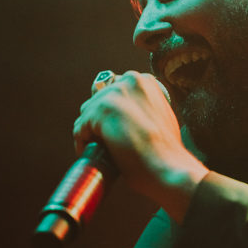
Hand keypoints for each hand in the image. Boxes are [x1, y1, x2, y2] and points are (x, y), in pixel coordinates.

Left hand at [73, 70, 208, 223]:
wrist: (167, 167)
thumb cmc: (166, 151)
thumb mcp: (161, 118)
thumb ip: (144, 108)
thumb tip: (126, 115)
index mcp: (146, 81)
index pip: (115, 89)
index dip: (111, 110)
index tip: (111, 127)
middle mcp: (131, 80)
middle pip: (98, 99)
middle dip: (98, 120)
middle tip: (102, 140)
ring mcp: (116, 93)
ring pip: (87, 112)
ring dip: (89, 130)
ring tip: (96, 148)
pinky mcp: (102, 109)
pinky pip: (80, 127)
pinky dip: (82, 142)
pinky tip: (89, 153)